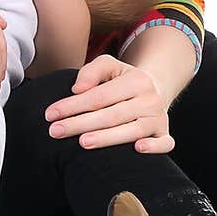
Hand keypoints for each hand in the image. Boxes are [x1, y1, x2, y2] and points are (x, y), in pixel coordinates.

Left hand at [43, 54, 173, 152]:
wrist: (155, 89)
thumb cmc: (123, 80)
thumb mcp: (109, 66)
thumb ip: (92, 71)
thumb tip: (78, 89)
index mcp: (136, 81)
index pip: (99, 96)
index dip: (73, 105)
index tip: (50, 114)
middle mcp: (149, 100)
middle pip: (112, 115)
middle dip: (81, 124)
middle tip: (55, 131)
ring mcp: (159, 118)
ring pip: (133, 130)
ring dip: (107, 138)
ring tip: (82, 143)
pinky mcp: (164, 134)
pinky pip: (166, 143)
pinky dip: (154, 148)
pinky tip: (136, 149)